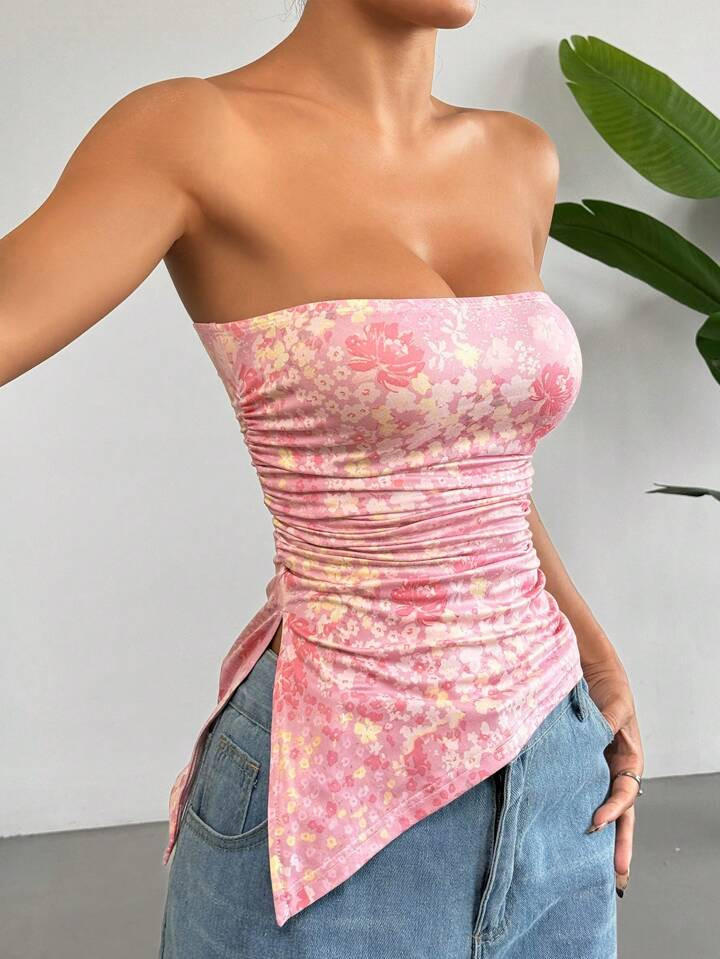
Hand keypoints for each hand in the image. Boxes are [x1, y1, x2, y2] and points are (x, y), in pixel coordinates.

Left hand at [584, 661, 643, 895]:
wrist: (590, 675)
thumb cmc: (608, 690)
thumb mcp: (613, 705)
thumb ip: (607, 723)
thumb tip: (601, 735)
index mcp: (629, 761)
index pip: (625, 792)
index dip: (613, 809)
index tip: (597, 823)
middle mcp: (614, 772)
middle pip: (620, 815)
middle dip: (620, 846)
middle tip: (618, 877)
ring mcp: (596, 774)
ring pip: (600, 812)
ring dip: (600, 840)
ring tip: (597, 872)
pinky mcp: (576, 770)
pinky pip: (577, 795)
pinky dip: (575, 816)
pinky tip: (566, 836)